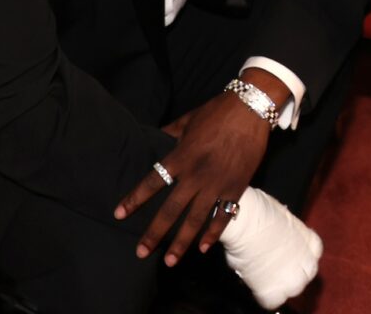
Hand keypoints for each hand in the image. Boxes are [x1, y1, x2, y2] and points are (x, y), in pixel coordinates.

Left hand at [114, 92, 271, 265]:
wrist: (251, 109)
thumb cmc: (216, 112)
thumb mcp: (187, 121)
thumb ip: (169, 133)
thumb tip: (155, 137)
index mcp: (181, 156)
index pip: (152, 182)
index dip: (134, 199)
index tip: (119, 214)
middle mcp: (196, 175)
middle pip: (171, 210)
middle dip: (154, 233)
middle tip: (141, 252)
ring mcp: (217, 184)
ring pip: (195, 220)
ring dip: (181, 243)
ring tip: (169, 261)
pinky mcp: (235, 188)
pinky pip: (223, 216)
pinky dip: (213, 233)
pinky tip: (203, 248)